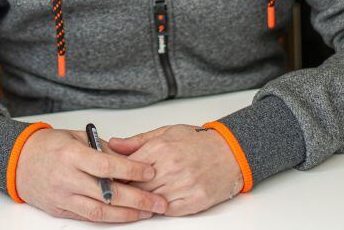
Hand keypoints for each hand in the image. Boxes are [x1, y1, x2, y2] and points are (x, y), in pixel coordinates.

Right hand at [14, 128, 167, 222]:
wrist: (17, 161)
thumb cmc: (47, 146)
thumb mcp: (75, 136)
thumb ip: (101, 148)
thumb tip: (128, 158)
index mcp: (71, 154)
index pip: (107, 165)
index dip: (131, 170)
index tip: (150, 171)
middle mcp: (67, 178)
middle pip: (108, 193)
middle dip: (138, 199)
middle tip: (158, 201)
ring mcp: (63, 196)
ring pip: (100, 211)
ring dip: (127, 214)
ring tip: (147, 212)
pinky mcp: (60, 209)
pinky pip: (88, 217)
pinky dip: (109, 218)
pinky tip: (125, 216)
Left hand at [108, 125, 243, 216]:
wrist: (231, 152)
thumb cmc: (199, 141)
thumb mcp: (166, 132)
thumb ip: (138, 141)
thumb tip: (114, 144)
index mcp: (161, 148)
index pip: (128, 167)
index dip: (118, 174)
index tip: (112, 177)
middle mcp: (171, 167)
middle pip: (137, 186)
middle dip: (127, 188)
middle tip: (122, 189)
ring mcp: (183, 186)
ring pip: (150, 200)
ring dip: (142, 200)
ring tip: (139, 196)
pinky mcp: (194, 201)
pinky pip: (167, 210)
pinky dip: (159, 208)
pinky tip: (158, 201)